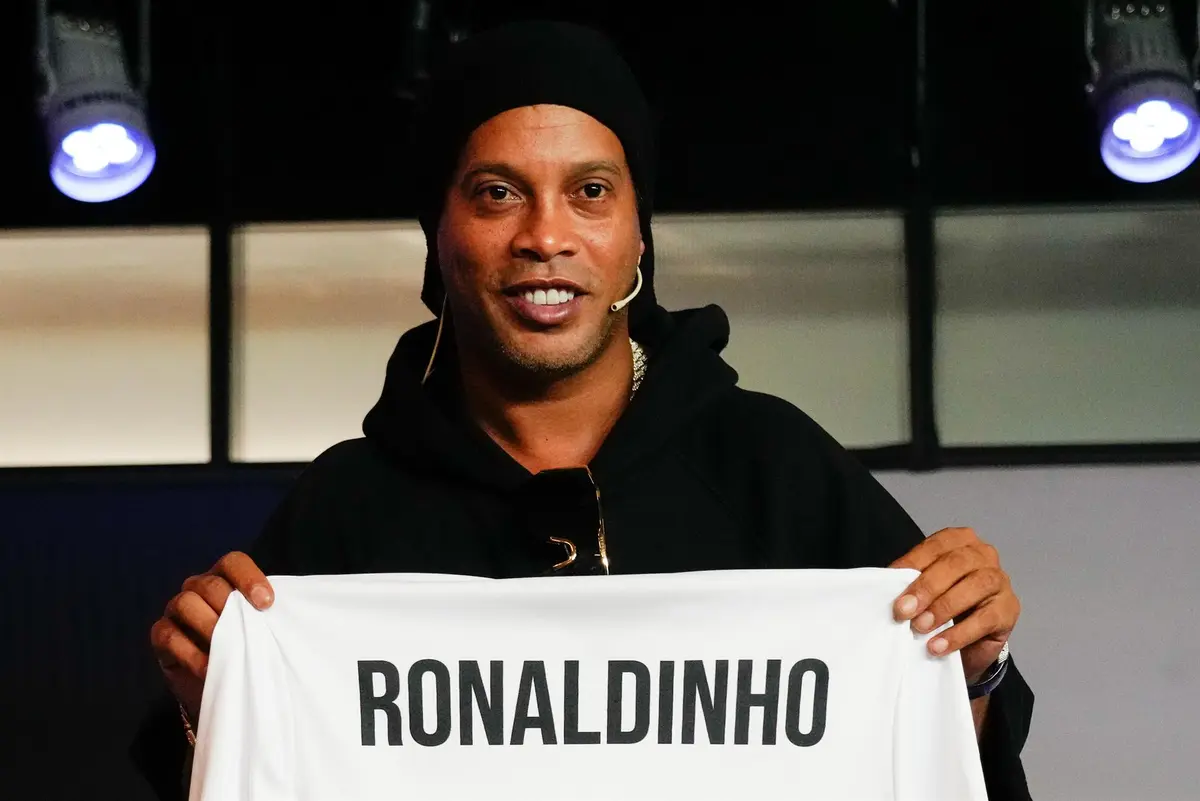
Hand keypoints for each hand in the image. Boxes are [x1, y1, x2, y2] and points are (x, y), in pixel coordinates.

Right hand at [150, 552, 273, 723]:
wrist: (224, 679)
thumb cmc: (248, 645)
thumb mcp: (262, 627)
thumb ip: (267, 614)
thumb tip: (288, 613)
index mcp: (225, 578)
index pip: (233, 562)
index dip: (249, 578)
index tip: (267, 603)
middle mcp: (198, 587)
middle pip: (210, 585)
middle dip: (230, 607)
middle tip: (248, 631)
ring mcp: (176, 609)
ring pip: (186, 603)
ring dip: (209, 626)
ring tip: (229, 649)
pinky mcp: (161, 634)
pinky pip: (169, 634)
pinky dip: (190, 652)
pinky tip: (209, 667)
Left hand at [889, 527, 1019, 682]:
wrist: (969, 641)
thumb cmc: (943, 604)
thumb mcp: (925, 588)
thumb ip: (911, 580)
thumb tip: (887, 585)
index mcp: (960, 541)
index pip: (936, 546)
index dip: (913, 563)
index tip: (891, 583)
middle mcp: (983, 555)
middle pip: (956, 564)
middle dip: (926, 587)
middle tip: (904, 610)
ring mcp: (1000, 581)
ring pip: (974, 587)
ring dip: (943, 608)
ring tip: (920, 627)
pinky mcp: (1009, 610)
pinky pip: (985, 619)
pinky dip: (959, 634)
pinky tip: (939, 645)